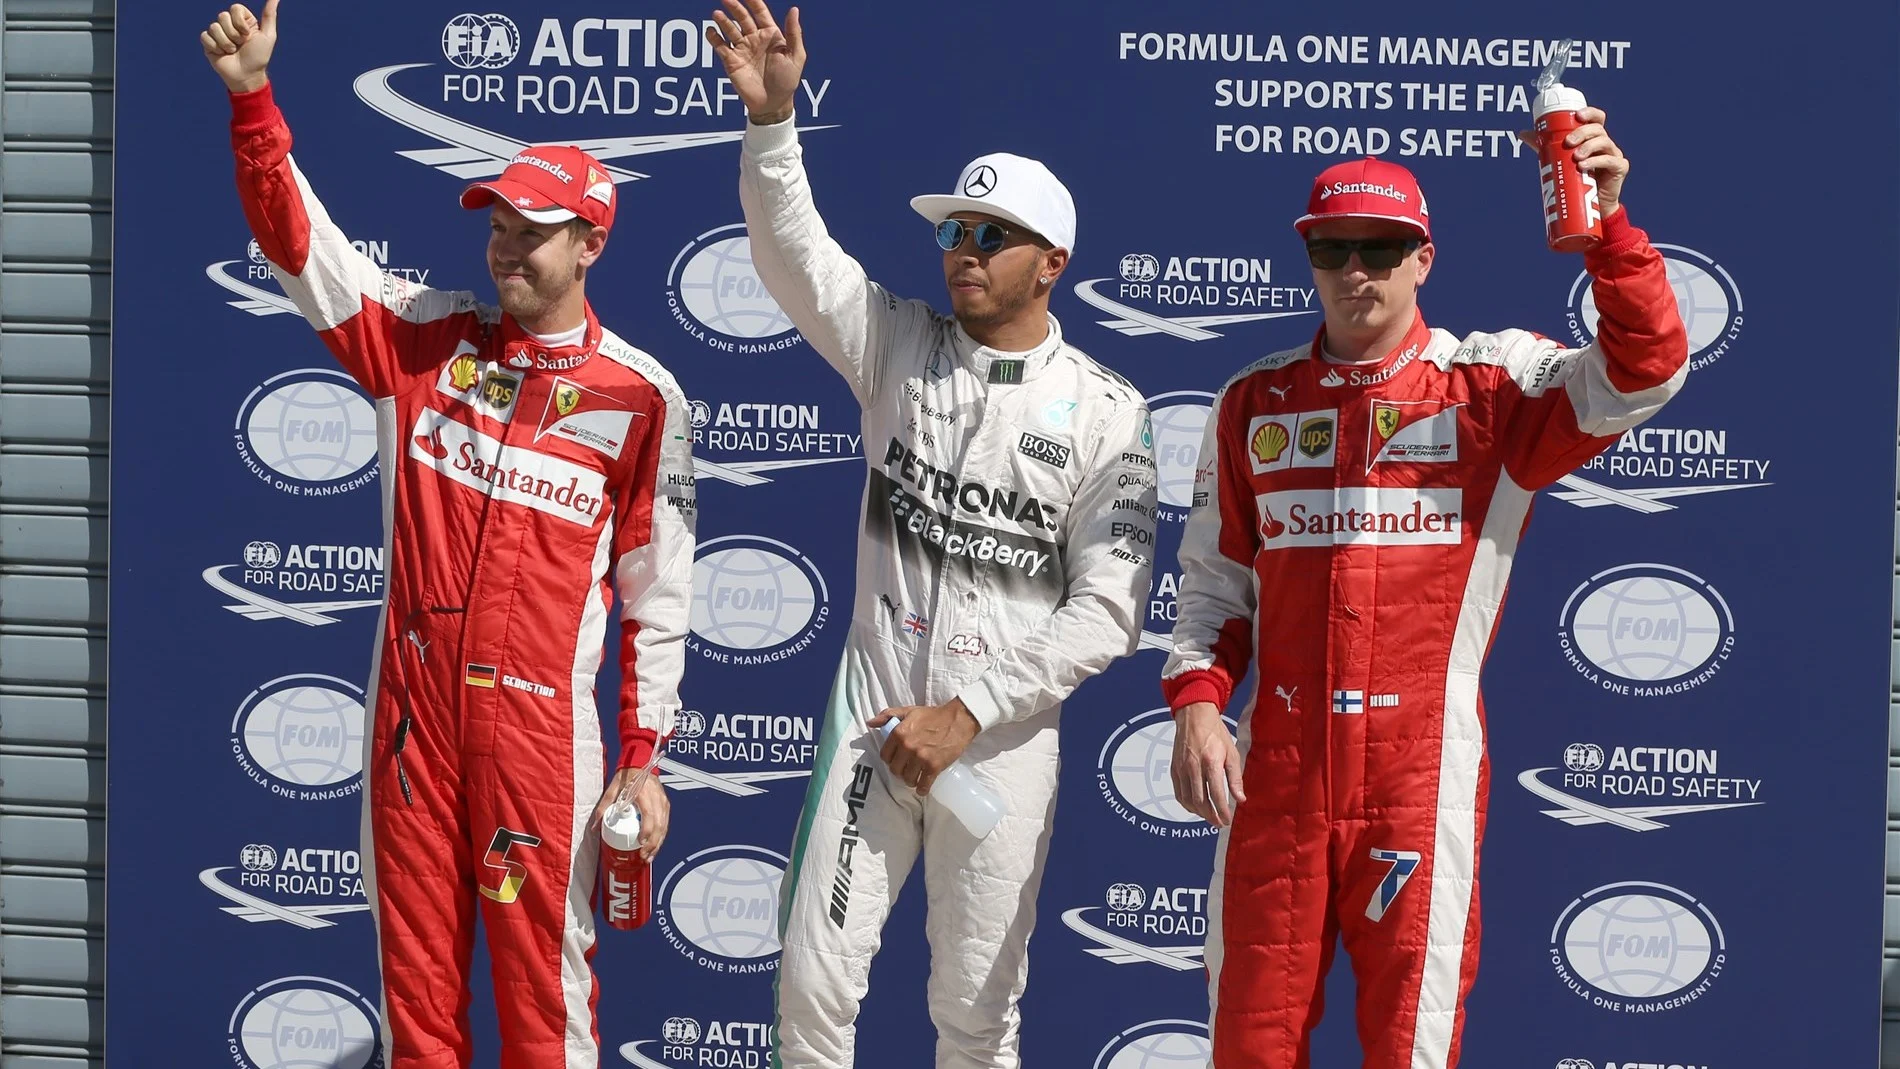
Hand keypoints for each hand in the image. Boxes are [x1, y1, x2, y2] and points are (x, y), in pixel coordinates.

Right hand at [201, 1, 277, 93]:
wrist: (247, 76)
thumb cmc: (259, 57)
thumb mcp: (268, 35)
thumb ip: (269, 15)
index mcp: (243, 21)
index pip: (235, 8)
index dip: (240, 22)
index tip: (248, 35)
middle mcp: (230, 25)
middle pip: (223, 16)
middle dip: (234, 34)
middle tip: (240, 45)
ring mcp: (218, 34)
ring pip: (214, 27)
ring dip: (226, 43)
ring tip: (232, 51)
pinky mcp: (208, 43)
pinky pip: (205, 37)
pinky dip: (216, 47)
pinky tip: (222, 54)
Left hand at [593, 765, 669, 861]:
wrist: (640, 763)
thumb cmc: (626, 775)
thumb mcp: (612, 789)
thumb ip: (603, 807)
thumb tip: (594, 826)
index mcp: (644, 793)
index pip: (649, 815)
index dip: (646, 831)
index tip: (640, 843)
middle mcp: (656, 798)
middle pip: (659, 825)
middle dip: (653, 843)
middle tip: (644, 856)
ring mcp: (663, 801)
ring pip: (664, 826)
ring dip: (658, 843)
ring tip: (649, 856)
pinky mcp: (665, 805)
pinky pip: (665, 823)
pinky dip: (661, 836)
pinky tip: (655, 846)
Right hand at [705, 0, 804, 124]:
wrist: (773, 104)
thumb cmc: (787, 80)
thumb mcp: (795, 56)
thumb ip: (794, 33)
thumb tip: (794, 9)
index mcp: (771, 35)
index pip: (760, 12)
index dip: (753, 1)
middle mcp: (754, 39)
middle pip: (742, 17)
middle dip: (734, 7)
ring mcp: (742, 49)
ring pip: (730, 30)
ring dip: (723, 21)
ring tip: (716, 14)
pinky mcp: (731, 61)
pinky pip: (720, 46)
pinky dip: (714, 38)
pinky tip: (711, 31)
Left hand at [868, 699, 979, 794]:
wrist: (958, 720)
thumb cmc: (933, 715)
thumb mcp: (909, 711)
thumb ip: (887, 715)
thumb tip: (870, 723)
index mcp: (898, 733)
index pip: (885, 756)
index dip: (890, 759)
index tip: (896, 760)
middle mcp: (907, 746)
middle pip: (895, 769)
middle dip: (899, 771)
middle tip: (906, 769)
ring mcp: (921, 758)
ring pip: (908, 778)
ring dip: (910, 780)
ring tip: (915, 777)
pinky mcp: (934, 766)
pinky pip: (923, 784)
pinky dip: (922, 789)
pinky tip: (922, 788)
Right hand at [1171, 702, 1245, 826]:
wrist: (1194, 717)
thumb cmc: (1216, 733)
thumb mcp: (1231, 753)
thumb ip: (1235, 778)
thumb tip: (1240, 799)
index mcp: (1210, 762)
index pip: (1216, 794)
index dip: (1222, 811)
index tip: (1227, 820)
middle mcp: (1193, 767)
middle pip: (1200, 800)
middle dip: (1210, 816)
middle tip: (1219, 823)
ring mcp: (1181, 769)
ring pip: (1187, 800)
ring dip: (1199, 813)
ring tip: (1209, 816)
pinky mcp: (1174, 769)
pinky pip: (1178, 793)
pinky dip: (1187, 804)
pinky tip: (1195, 807)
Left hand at [1518, 106, 1628, 219]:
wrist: (1591, 206)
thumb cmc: (1576, 179)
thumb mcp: (1559, 159)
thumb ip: (1545, 146)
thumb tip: (1523, 133)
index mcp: (1592, 138)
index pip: (1596, 119)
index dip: (1590, 113)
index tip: (1577, 115)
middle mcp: (1605, 143)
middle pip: (1597, 129)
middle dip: (1582, 132)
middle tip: (1568, 142)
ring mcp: (1614, 154)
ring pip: (1604, 142)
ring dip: (1589, 147)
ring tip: (1576, 157)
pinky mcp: (1620, 168)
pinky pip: (1610, 160)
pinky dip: (1596, 161)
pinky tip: (1584, 166)